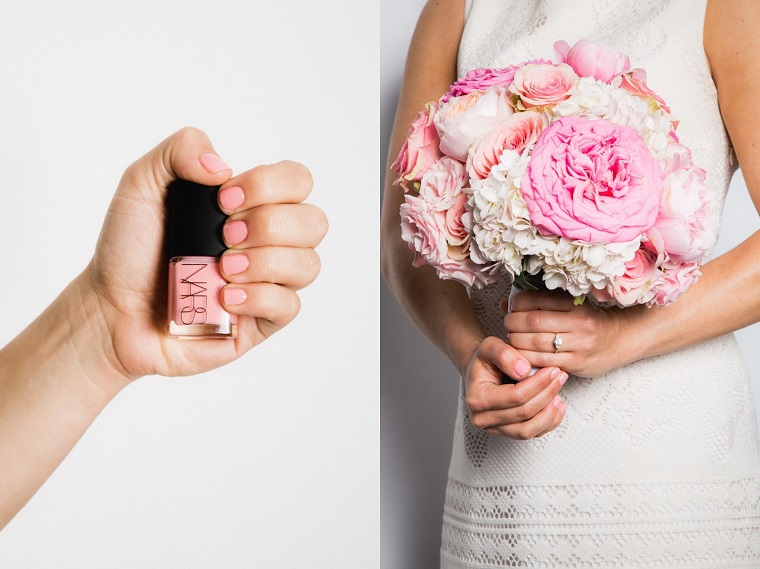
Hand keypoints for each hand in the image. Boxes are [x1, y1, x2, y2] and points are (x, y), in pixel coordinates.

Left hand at [87, 127, 327, 385]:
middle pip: (314, 222)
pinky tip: (224, 297)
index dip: (269, 185)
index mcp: (250, 204)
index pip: (297, 181)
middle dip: (269, 225)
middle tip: (225, 235)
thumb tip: (223, 166)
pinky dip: (258, 297)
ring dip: (265, 262)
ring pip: (308, 265)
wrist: (110, 309)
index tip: (223, 200)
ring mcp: (267, 282)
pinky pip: (289, 306)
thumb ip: (180, 149)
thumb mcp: (141, 183)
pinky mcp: (261, 322)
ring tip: (223, 268)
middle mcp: (267, 241)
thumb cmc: (129, 249)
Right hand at [464, 336, 567, 438]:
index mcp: (477, 398)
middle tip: (560, 376)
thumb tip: (524, 370)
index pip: (515, 396)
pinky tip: (557, 406)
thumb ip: (504, 354)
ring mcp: (495, 429)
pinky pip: (532, 434)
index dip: (539, 383)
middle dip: (547, 393)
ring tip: (559, 393)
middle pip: (524, 413)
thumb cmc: (486, 360)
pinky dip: (549, 422)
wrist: (481, 372)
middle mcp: (482, 418)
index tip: (553, 369)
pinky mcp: (507, 433)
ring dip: (549, 412)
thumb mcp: (490, 347)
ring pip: (528, 430)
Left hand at [503, 290, 639, 377]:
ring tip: (512, 339)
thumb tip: (504, 304)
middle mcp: (578, 322)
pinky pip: (543, 361)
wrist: (619, 340)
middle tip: (508, 324)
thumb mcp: (569, 306)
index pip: (536, 299)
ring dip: (516, 341)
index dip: (517, 303)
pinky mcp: (577, 363)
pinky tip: (520, 355)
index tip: (512, 307)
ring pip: (535, 342)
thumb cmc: (589, 321)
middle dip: (512, 323)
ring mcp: (578, 344)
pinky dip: (526, 358)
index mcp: (574, 304)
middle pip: (533, 321)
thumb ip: (539, 303)